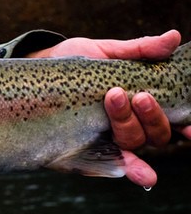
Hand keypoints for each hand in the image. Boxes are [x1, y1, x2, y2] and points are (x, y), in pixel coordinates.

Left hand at [29, 29, 188, 186]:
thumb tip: (173, 37)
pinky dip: (132, 170)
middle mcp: (130, 125)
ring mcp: (109, 138)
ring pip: (134, 143)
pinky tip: (144, 176)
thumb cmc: (76, 63)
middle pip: (155, 134)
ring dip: (130, 125)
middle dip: (151, 116)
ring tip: (113, 97)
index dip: (187, 125)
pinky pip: (113, 163)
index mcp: (141, 104)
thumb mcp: (106, 52)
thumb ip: (139, 50)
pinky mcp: (86, 148)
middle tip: (139, 95)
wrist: (38, 70)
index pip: (173, 119)